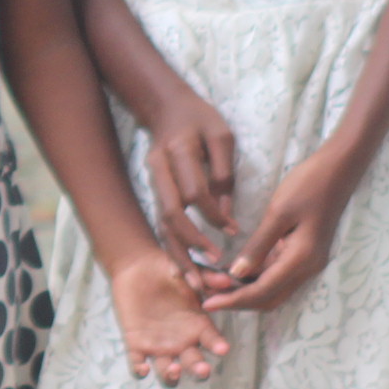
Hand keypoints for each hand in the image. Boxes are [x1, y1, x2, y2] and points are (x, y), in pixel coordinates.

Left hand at [106, 250, 229, 386]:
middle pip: (194, 364)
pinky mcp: (136, 345)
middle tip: (202, 368)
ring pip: (169, 372)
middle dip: (199, 369)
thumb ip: (205, 276)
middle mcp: (181, 341)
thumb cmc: (167, 268)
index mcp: (198, 326)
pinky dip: (140, 371)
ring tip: (173, 368)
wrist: (137, 266)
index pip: (212, 341)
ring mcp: (159, 346)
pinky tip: (143, 369)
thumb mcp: (188, 270)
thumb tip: (226, 279)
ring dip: (172, 375)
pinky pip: (138, 365)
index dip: (218, 346)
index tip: (223, 348)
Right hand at [138, 88, 239, 273]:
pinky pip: (161, 224)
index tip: (234, 231)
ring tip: (196, 281)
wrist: (166, 107)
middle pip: (171, 215)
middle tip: (215, 265)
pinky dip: (173, 248)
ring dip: (178, 254)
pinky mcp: (154, 191)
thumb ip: (224, 174)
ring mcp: (153, 182)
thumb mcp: (222, 136)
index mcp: (179, 151)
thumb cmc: (200, 118)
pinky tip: (184, 268)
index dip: (214, 214)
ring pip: (162, 225)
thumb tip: (227, 215)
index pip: (195, 192)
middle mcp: (160, 170)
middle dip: (192, 243)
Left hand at [204, 143, 358, 314]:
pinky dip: (255, 278)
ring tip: (215, 285)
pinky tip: (233, 272)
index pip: (262, 292)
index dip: (233, 300)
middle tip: (206, 296)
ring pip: (272, 289)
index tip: (207, 303)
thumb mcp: (278, 212)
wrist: (338, 169)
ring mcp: (307, 262)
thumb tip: (235, 274)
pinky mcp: (303, 254)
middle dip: (238, 301)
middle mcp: (307, 268)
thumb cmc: (308, 184)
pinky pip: (276, 275)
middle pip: (268, 299)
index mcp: (301, 259)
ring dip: (245, 291)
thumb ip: (258, 246)